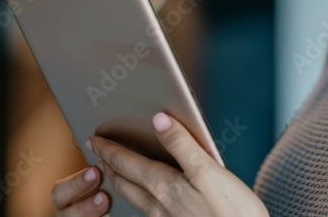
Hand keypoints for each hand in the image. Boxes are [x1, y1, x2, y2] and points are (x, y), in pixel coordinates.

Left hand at [53, 112, 268, 216]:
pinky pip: (148, 208)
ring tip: (115, 170)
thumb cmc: (233, 211)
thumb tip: (159, 119)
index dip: (109, 149)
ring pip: (134, 197)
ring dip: (121, 181)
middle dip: (109, 165)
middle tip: (97, 151)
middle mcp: (160, 205)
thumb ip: (182, 145)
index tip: (94, 138)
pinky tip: (148, 195)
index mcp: (165, 186)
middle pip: (125, 182)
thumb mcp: (208, 171)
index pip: (127, 163)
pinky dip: (139, 196)